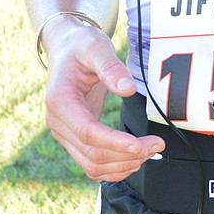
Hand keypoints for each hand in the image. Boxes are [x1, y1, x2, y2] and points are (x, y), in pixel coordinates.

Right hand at [40, 17, 164, 181]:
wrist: (66, 48)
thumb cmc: (80, 46)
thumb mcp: (96, 47)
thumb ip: (111, 68)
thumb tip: (128, 89)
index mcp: (60, 101)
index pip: (87, 132)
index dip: (114, 142)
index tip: (140, 144)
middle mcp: (57, 122)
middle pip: (92, 153)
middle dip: (126, 155)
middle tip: (156, 145)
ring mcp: (64, 132)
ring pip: (92, 165)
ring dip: (122, 165)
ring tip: (149, 152)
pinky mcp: (74, 137)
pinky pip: (91, 163)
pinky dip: (114, 167)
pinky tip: (134, 158)